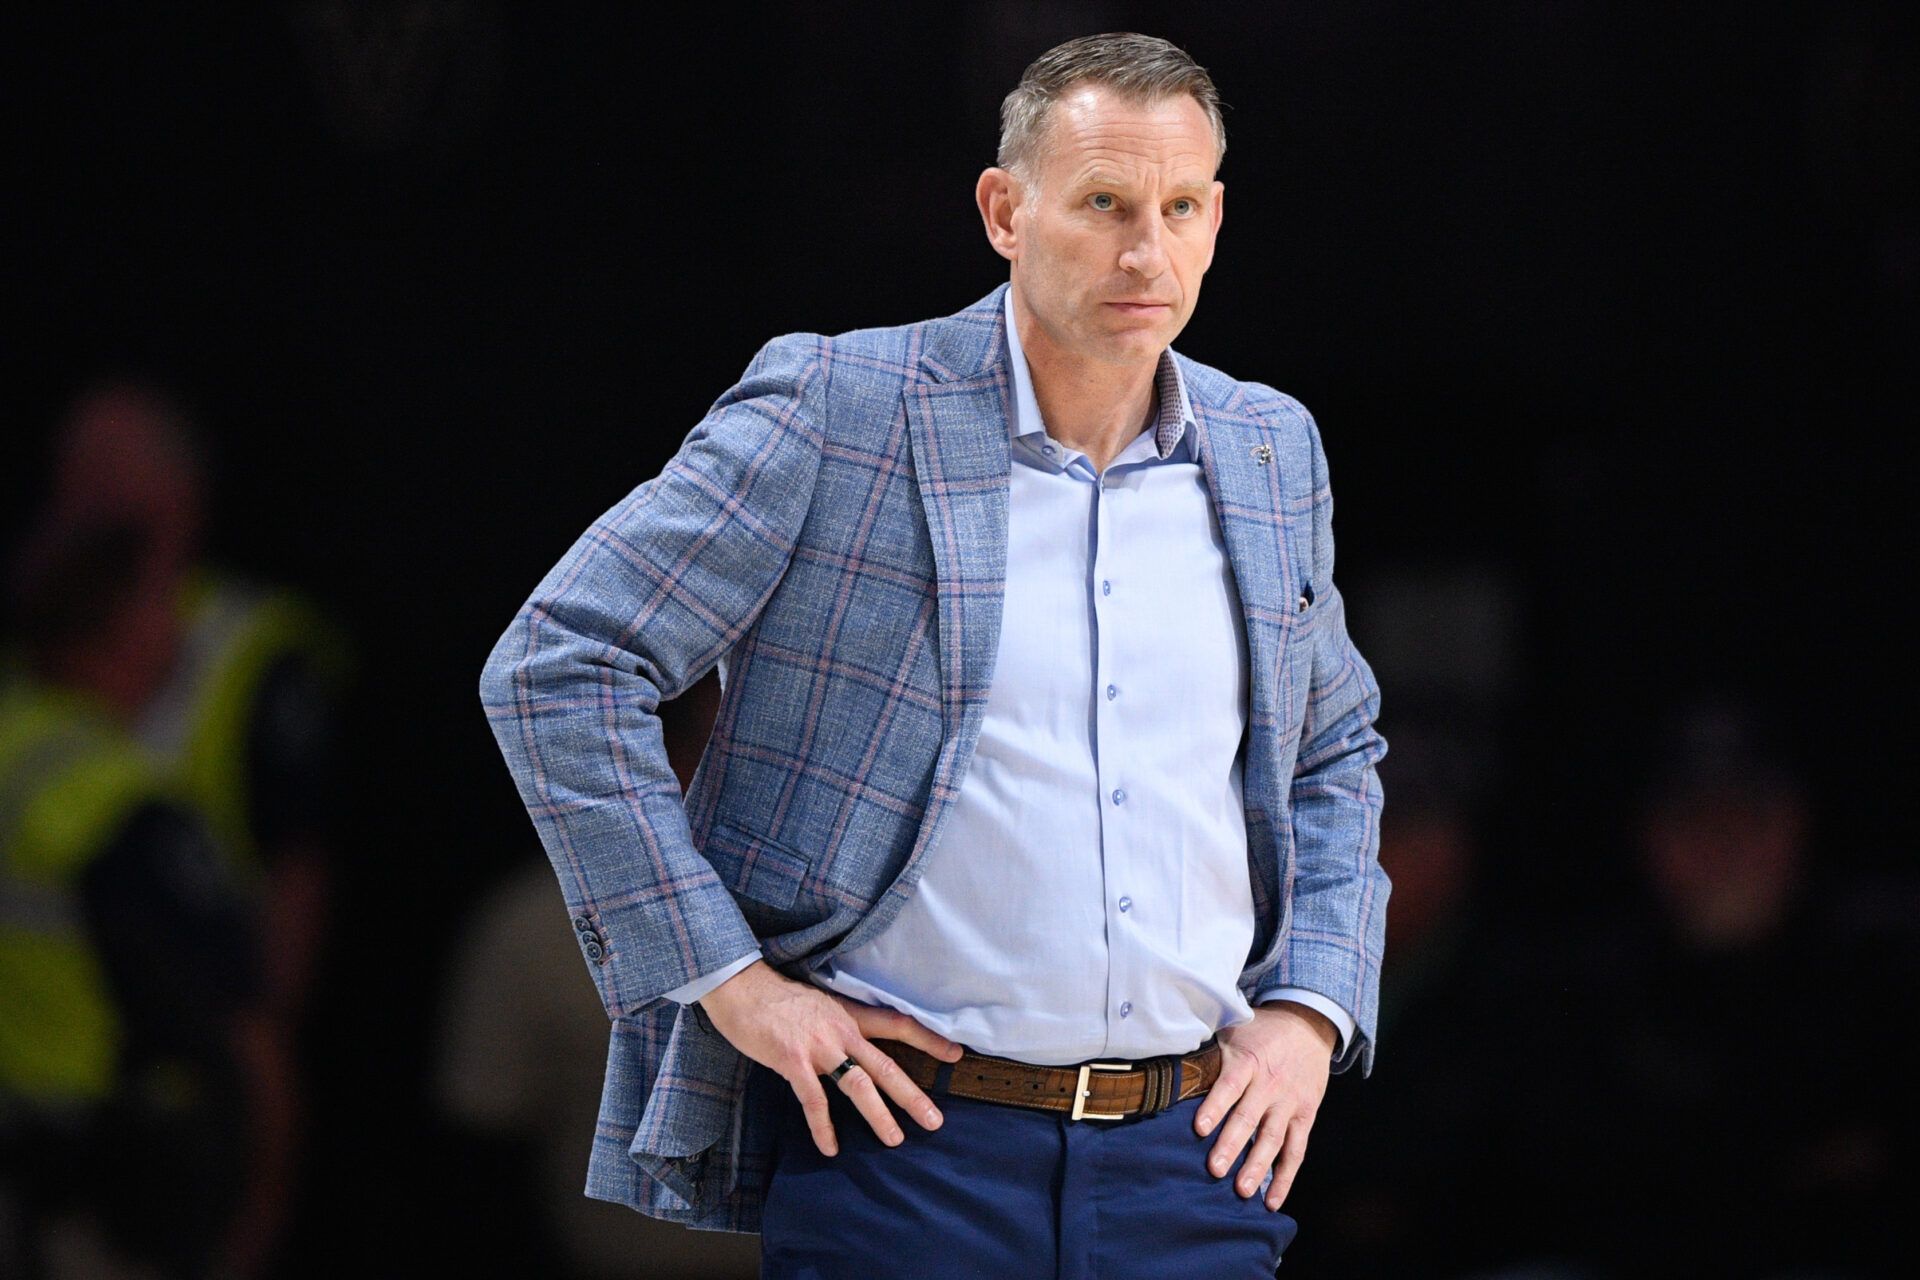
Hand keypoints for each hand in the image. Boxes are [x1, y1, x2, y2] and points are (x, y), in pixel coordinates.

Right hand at [699, 959, 964, 1156]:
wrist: (740, 987)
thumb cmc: (774, 998)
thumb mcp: (818, 1005)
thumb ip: (837, 1026)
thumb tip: (851, 1048)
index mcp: (848, 1015)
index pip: (897, 1024)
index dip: (928, 1039)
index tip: (955, 1054)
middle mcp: (841, 1030)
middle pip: (886, 1065)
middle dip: (913, 1095)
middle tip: (935, 1121)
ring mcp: (818, 1046)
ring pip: (858, 1085)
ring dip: (878, 1115)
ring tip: (895, 1139)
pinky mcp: (793, 1061)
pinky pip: (813, 1100)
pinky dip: (823, 1127)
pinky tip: (830, 1147)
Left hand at [1194, 1002, 1336, 1209]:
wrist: (1308, 1025)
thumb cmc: (1261, 1031)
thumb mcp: (1234, 1030)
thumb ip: (1211, 1052)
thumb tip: (1172, 1069)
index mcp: (1248, 1061)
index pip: (1229, 1086)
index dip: (1215, 1106)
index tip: (1199, 1128)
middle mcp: (1270, 1084)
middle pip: (1250, 1118)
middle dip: (1232, 1145)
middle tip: (1215, 1170)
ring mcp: (1289, 1103)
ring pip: (1273, 1139)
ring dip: (1257, 1167)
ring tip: (1241, 1191)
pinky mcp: (1305, 1116)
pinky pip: (1296, 1151)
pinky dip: (1285, 1177)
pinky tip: (1271, 1201)